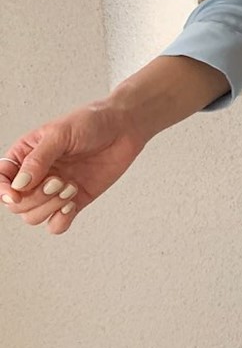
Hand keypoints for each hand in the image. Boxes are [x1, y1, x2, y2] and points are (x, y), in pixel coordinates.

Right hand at [1, 100, 146, 235]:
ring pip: (33, 217)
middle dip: (36, 198)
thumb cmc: (91, 122)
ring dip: (49, 207)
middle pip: (18, 205)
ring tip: (70, 187)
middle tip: (59, 180)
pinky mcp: (74, 201)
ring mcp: (54, 191)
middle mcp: (36, 175)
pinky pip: (56, 225)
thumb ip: (38, 159)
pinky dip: (61, 220)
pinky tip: (72, 204)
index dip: (3, 191)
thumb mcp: (60, 134)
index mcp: (25, 156)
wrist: (123, 128)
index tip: (16, 195)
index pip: (1, 180)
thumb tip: (18, 185)